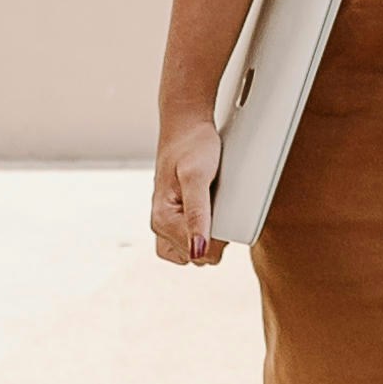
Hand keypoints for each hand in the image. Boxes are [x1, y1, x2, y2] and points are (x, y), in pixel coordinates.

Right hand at [152, 117, 223, 265]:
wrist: (186, 125)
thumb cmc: (192, 145)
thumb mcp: (198, 177)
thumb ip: (198, 214)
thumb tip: (197, 250)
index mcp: (162, 220)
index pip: (199, 255)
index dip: (219, 240)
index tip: (223, 213)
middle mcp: (159, 225)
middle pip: (196, 257)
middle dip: (213, 239)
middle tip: (218, 207)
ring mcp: (165, 222)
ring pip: (193, 251)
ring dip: (208, 237)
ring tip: (213, 208)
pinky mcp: (173, 217)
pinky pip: (190, 239)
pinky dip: (202, 232)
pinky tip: (209, 214)